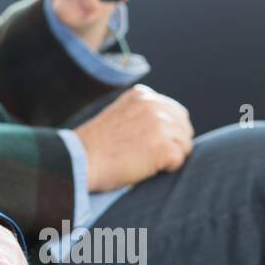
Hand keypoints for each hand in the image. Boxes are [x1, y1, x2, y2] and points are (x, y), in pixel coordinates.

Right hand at [73, 84, 193, 191]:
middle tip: (150, 156)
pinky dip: (166, 169)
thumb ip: (141, 113)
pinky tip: (145, 168)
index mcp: (142, 95)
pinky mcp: (164, 147)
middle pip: (184, 127)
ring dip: (169, 157)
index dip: (168, 131)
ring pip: (185, 145)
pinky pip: (179, 161)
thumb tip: (167, 126)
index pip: (175, 112)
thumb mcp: (118, 115)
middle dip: (173, 143)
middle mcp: (154, 105)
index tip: (150, 142)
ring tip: (144, 161)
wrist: (80, 158)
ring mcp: (161, 125)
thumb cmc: (94, 144)